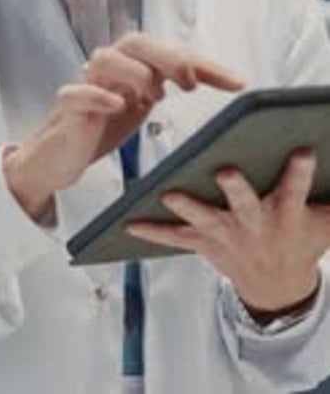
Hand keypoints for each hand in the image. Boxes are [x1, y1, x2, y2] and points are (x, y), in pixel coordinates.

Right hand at [3, 33, 244, 218]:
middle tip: (193, 80)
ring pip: (106, 58)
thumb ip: (167, 86)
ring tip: (155, 96)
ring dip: (135, 71)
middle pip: (136, 43)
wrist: (57, 157)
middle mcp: (109, 68)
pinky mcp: (67, 110)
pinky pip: (76, 92)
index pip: (170, 51)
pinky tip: (118, 105)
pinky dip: (97, 94)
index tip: (238, 83)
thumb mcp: (142, 106)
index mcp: (130, 65)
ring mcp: (86, 86)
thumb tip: (216, 85)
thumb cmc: (101, 125)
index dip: (205, 64)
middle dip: (169, 56)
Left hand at [126, 148, 329, 313]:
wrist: (278, 286)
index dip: (300, 173)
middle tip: (226, 171)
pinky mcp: (204, 244)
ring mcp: (228, 236)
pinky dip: (151, 231)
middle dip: (236, 190)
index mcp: (288, 213)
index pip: (297, 189)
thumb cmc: (301, 237)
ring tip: (169, 193)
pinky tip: (128, 222)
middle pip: (246, 206)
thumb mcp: (327, 219)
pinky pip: (175, 238)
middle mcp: (256, 225)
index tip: (303, 150)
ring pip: (206, 220)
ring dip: (188, 207)